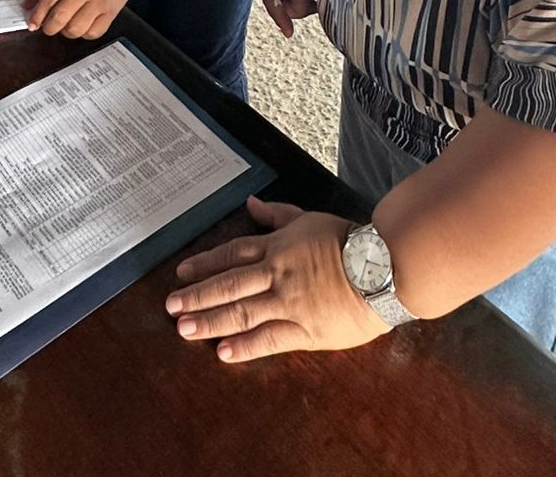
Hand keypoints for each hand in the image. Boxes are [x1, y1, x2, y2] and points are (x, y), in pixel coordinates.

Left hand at [22, 0, 137, 38]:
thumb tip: (26, 6)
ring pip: (75, 29)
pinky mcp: (109, 14)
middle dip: (49, 27)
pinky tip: (83, 24)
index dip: (37, 16)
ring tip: (68, 24)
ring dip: (67, 32)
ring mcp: (98, 3)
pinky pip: (92, 33)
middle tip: (49, 27)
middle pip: (59, 18)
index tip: (32, 24)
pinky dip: (84, 34)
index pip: (48, 0)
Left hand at [165, 196, 386, 362]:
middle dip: (197, 295)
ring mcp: (289, 303)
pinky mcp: (306, 330)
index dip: (205, 263)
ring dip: (210, 320)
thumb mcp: (310, 219)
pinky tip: (223, 351)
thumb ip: (278, 215)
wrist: (384, 267)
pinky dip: (245, 346)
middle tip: (171, 305)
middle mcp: (277, 274)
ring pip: (242, 312)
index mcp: (278, 247)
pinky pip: (270, 339)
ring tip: (184, 329)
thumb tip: (250, 204)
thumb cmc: (350, 240)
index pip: (232, 253)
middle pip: (228, 284)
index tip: (181, 272)